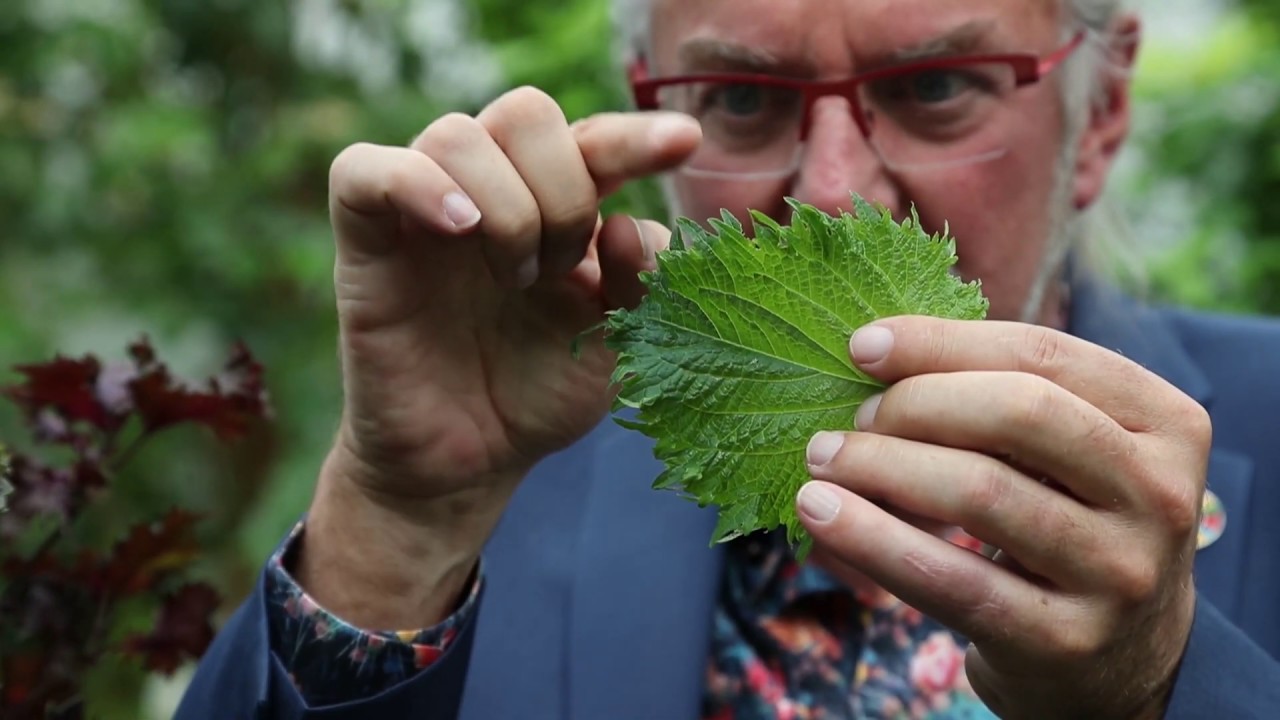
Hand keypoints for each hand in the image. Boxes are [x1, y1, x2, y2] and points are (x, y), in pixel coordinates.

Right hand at [299, 87, 697, 627]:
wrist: (468, 464)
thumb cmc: (540, 392)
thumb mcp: (617, 342)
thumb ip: (643, 284)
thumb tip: (629, 223)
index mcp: (554, 203)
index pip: (594, 139)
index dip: (638, 136)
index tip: (684, 144)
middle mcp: (490, 190)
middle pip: (524, 114)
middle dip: (564, 188)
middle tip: (565, 268)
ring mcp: (424, 210)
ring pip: (456, 135)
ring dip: (506, 206)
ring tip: (518, 279)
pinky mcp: (366, 243)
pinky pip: (363, 170)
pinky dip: (415, 182)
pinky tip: (461, 228)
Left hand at [796, 316, 1209, 718]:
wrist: (1121, 662)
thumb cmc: (1071, 525)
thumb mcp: (1070, 454)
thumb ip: (1003, 395)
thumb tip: (879, 349)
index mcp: (1167, 423)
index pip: (1045, 355)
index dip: (944, 343)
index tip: (864, 345)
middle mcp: (1159, 496)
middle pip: (1020, 414)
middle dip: (916, 403)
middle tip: (854, 415)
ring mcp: (1120, 573)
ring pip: (979, 493)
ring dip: (880, 465)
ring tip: (823, 458)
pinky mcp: (1065, 640)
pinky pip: (948, 578)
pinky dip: (870, 537)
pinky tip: (819, 511)